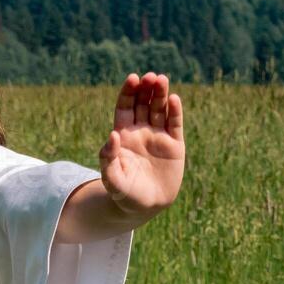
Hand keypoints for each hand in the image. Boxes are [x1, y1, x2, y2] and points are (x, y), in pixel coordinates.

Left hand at [101, 72, 184, 216]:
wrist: (144, 206)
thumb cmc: (122, 192)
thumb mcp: (111, 177)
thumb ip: (108, 157)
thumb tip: (112, 135)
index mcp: (122, 135)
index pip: (124, 107)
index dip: (128, 93)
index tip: (132, 79)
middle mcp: (140, 131)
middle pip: (143, 104)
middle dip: (145, 89)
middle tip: (149, 76)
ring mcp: (158, 137)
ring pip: (160, 110)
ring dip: (161, 94)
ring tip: (161, 79)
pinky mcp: (175, 145)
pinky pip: (175, 124)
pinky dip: (175, 111)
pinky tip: (174, 99)